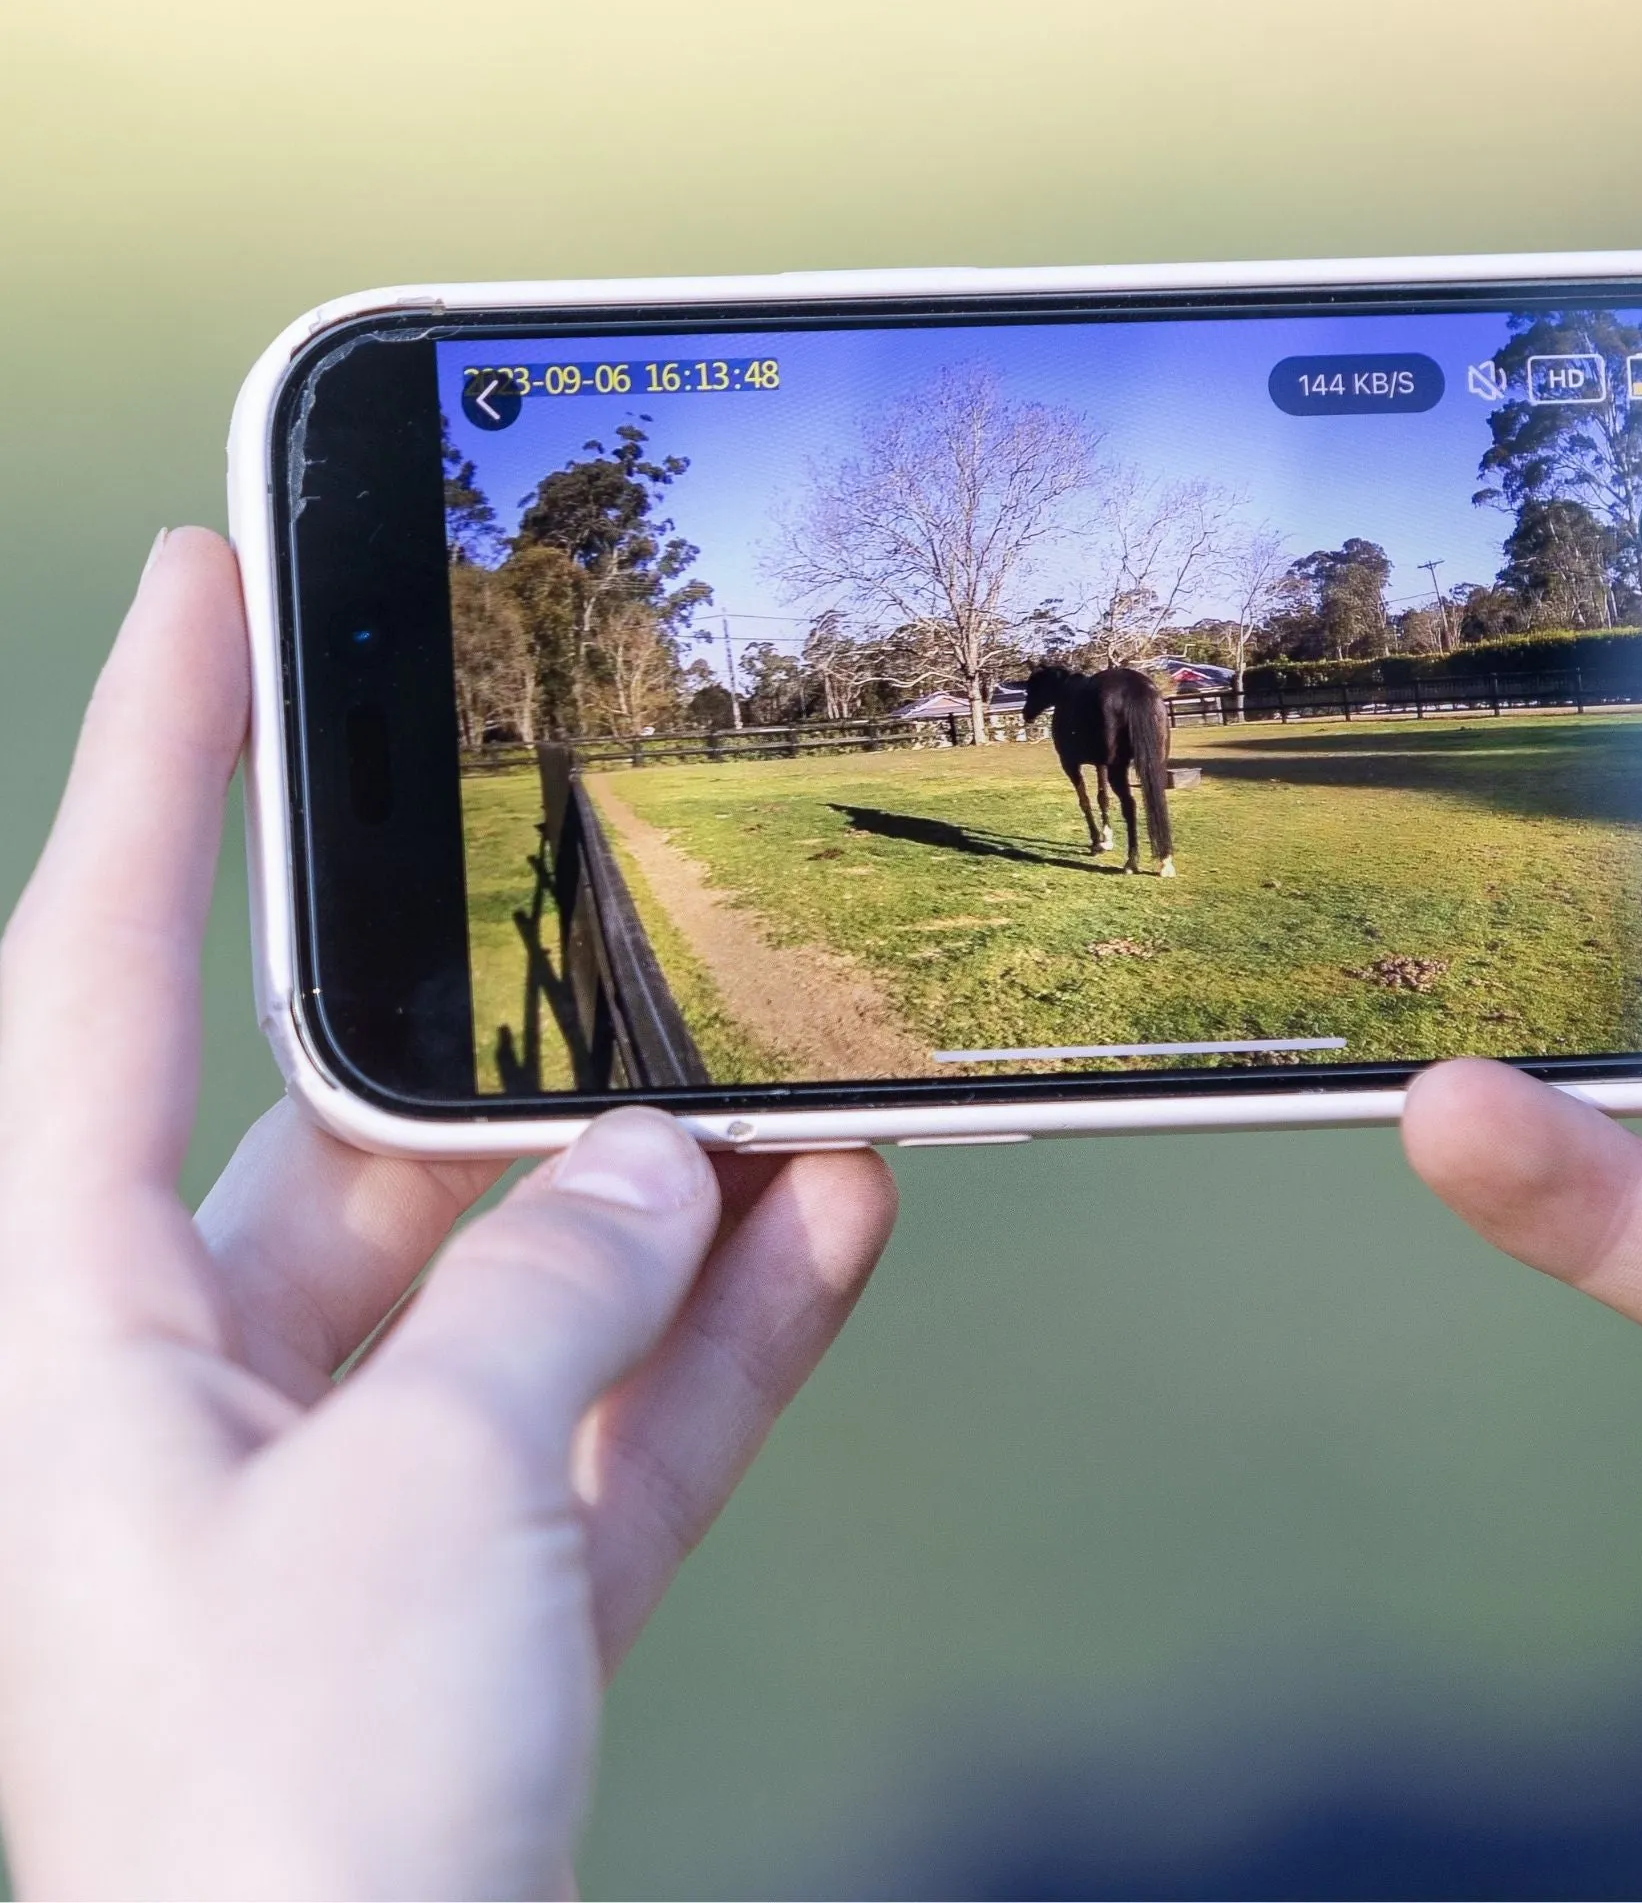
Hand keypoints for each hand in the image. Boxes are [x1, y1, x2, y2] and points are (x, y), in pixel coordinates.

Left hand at [0, 530, 896, 1896]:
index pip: (92, 971)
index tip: (204, 591)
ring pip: (526, 1277)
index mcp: (70, 1329)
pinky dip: (723, 1332)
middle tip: (634, 909)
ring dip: (675, 1196)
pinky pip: (612, 1411)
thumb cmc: (272, 1841)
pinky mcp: (480, 1585)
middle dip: (525, 1040)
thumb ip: (541, 1302)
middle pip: (369, 1133)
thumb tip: (652, 1179)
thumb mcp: (413, 1506)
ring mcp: (352, 1488)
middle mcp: (194, 1384)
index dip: (146, 764)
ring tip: (811, 1085)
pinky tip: (838, 1228)